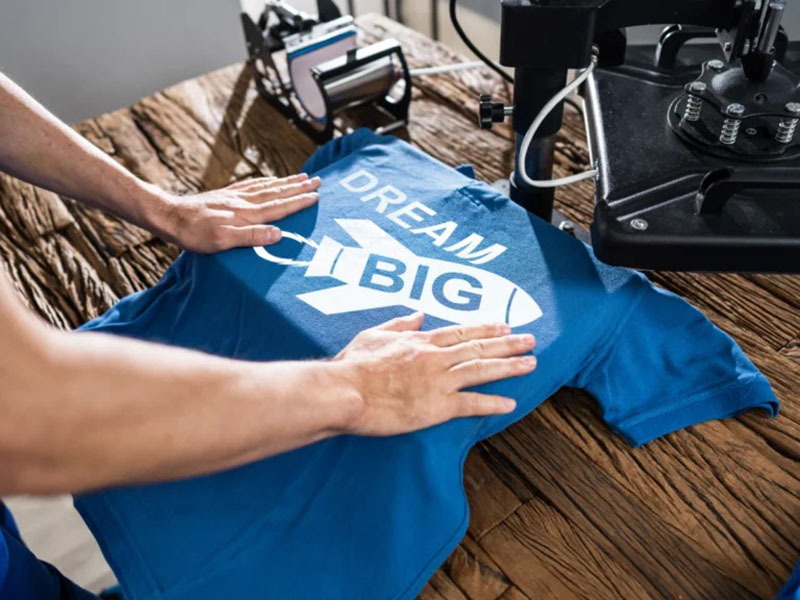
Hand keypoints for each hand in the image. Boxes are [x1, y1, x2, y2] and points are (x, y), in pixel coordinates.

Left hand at [146, 173, 321, 252]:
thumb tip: (278, 233)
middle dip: (298, 187)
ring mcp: (234, 197)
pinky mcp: (225, 196)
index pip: (279, 207)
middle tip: (317, 179)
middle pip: (277, 192)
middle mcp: (243, 202)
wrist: (169, 216)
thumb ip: (251, 236)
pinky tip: (270, 180)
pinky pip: (251, 185)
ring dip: (286, 182)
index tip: (316, 195)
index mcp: (246, 214)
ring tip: (302, 176)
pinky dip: (265, 182)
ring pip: (267, 187)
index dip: (299, 201)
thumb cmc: (194, 234)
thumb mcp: (222, 241)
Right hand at [334, 312, 536, 436]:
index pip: (461, 332)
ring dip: (510, 366)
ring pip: (482, 370)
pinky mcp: (436, 407)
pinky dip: (493, 403)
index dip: (486, 329)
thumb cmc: (352, 365)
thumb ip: (399, 323)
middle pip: (479, 348)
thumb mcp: (373, 334)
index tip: (505, 326)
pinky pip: (471, 404)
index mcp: (420, 340)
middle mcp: (435, 357)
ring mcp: (438, 381)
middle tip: (531, 340)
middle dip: (508, 344)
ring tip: (531, 363)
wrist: (344, 391)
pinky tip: (511, 403)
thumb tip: (419, 313)